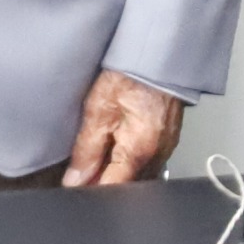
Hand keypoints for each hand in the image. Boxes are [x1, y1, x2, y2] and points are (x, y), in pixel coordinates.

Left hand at [62, 71, 184, 186]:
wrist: (159, 52)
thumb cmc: (132, 75)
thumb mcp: (98, 111)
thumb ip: (86, 151)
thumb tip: (75, 180)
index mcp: (139, 152)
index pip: (112, 189)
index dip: (90, 191)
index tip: (75, 185)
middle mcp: (158, 154)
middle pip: (127, 185)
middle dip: (104, 181)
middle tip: (84, 165)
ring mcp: (166, 147)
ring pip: (138, 175)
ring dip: (117, 170)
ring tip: (101, 148)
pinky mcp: (168, 138)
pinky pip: (147, 161)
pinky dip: (130, 159)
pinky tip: (118, 143)